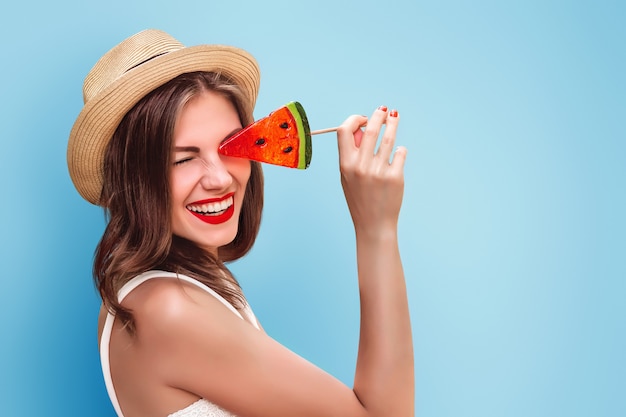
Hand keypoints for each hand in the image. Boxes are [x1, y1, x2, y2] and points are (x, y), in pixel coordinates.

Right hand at [336, 106, 406, 236]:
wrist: (374, 224)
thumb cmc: (360, 197)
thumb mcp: (347, 176)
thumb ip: (352, 153)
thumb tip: (361, 127)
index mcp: (346, 164)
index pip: (344, 131)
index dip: (354, 120)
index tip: (363, 119)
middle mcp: (361, 166)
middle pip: (370, 129)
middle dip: (378, 115)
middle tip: (384, 110)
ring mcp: (379, 171)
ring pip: (389, 138)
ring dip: (393, 123)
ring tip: (395, 116)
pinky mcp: (395, 177)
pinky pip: (400, 153)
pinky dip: (400, 150)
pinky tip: (398, 152)